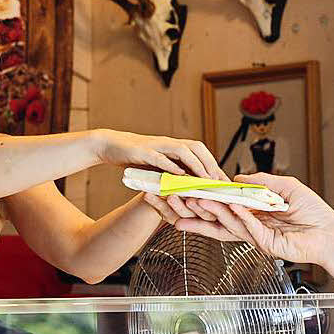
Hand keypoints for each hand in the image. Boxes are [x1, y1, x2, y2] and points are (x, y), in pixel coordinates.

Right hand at [93, 129, 227, 179]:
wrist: (109, 145)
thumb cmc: (134, 158)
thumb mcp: (156, 167)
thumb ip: (170, 175)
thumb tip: (187, 190)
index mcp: (173, 147)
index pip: (200, 152)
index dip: (213, 165)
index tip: (225, 182)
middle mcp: (168, 143)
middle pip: (197, 148)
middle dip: (211, 164)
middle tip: (220, 182)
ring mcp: (157, 145)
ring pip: (183, 151)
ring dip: (196, 165)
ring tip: (206, 180)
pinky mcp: (143, 151)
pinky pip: (160, 157)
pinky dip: (171, 165)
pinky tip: (180, 175)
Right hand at [168, 173, 333, 266]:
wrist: (329, 232)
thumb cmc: (312, 211)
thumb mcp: (285, 187)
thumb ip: (261, 182)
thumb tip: (237, 178)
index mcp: (254, 213)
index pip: (227, 207)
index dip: (210, 200)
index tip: (191, 193)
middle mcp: (252, 226)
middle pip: (221, 219)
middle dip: (201, 210)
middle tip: (183, 200)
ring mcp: (258, 236)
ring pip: (231, 223)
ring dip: (215, 211)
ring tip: (199, 200)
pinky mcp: (267, 244)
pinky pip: (250, 228)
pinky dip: (241, 216)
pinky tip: (231, 205)